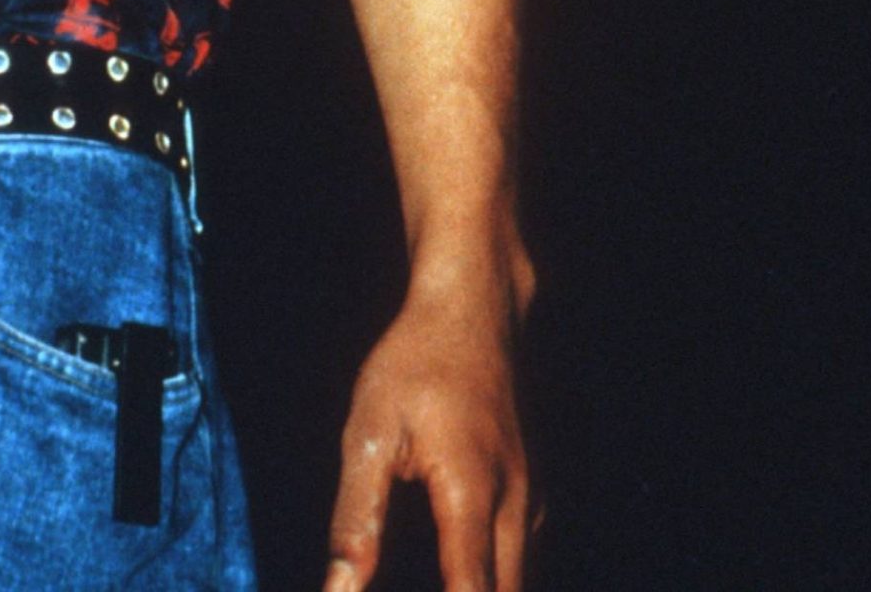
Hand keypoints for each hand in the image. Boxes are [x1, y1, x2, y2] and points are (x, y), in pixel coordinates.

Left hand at [324, 290, 530, 591]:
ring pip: (514, 584)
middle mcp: (515, 511)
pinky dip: (488, 583)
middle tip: (403, 590)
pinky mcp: (530, 496)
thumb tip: (339, 589)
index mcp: (472, 499)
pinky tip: (458, 577)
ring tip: (433, 578)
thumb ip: (357, 517)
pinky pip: (515, 563)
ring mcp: (531, 504)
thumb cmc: (415, 362)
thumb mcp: (369, 431)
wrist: (474, 308)